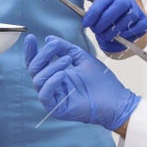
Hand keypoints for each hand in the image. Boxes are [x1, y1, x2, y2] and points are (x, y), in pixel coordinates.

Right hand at [24, 34, 139, 131]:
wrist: (115, 100)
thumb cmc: (101, 81)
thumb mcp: (82, 58)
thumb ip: (66, 48)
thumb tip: (49, 38)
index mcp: (56, 74)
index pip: (37, 63)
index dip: (31, 51)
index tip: (31, 38)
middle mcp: (51, 86)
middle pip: (34, 70)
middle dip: (42, 55)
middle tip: (55, 46)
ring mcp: (53, 98)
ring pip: (38, 80)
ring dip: (51, 67)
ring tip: (67, 59)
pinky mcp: (56, 108)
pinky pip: (45, 95)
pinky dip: (51, 82)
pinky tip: (63, 74)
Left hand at [83, 0, 146, 55]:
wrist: (123, 17)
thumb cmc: (108, 14)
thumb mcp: (99, 11)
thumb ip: (92, 15)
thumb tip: (87, 22)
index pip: (105, 2)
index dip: (94, 13)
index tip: (86, 24)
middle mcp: (128, 0)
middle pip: (120, 7)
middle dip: (105, 22)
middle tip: (96, 31)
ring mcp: (137, 10)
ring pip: (129, 18)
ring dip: (114, 30)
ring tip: (105, 36)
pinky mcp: (144, 21)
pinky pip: (140, 27)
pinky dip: (129, 33)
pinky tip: (120, 36)